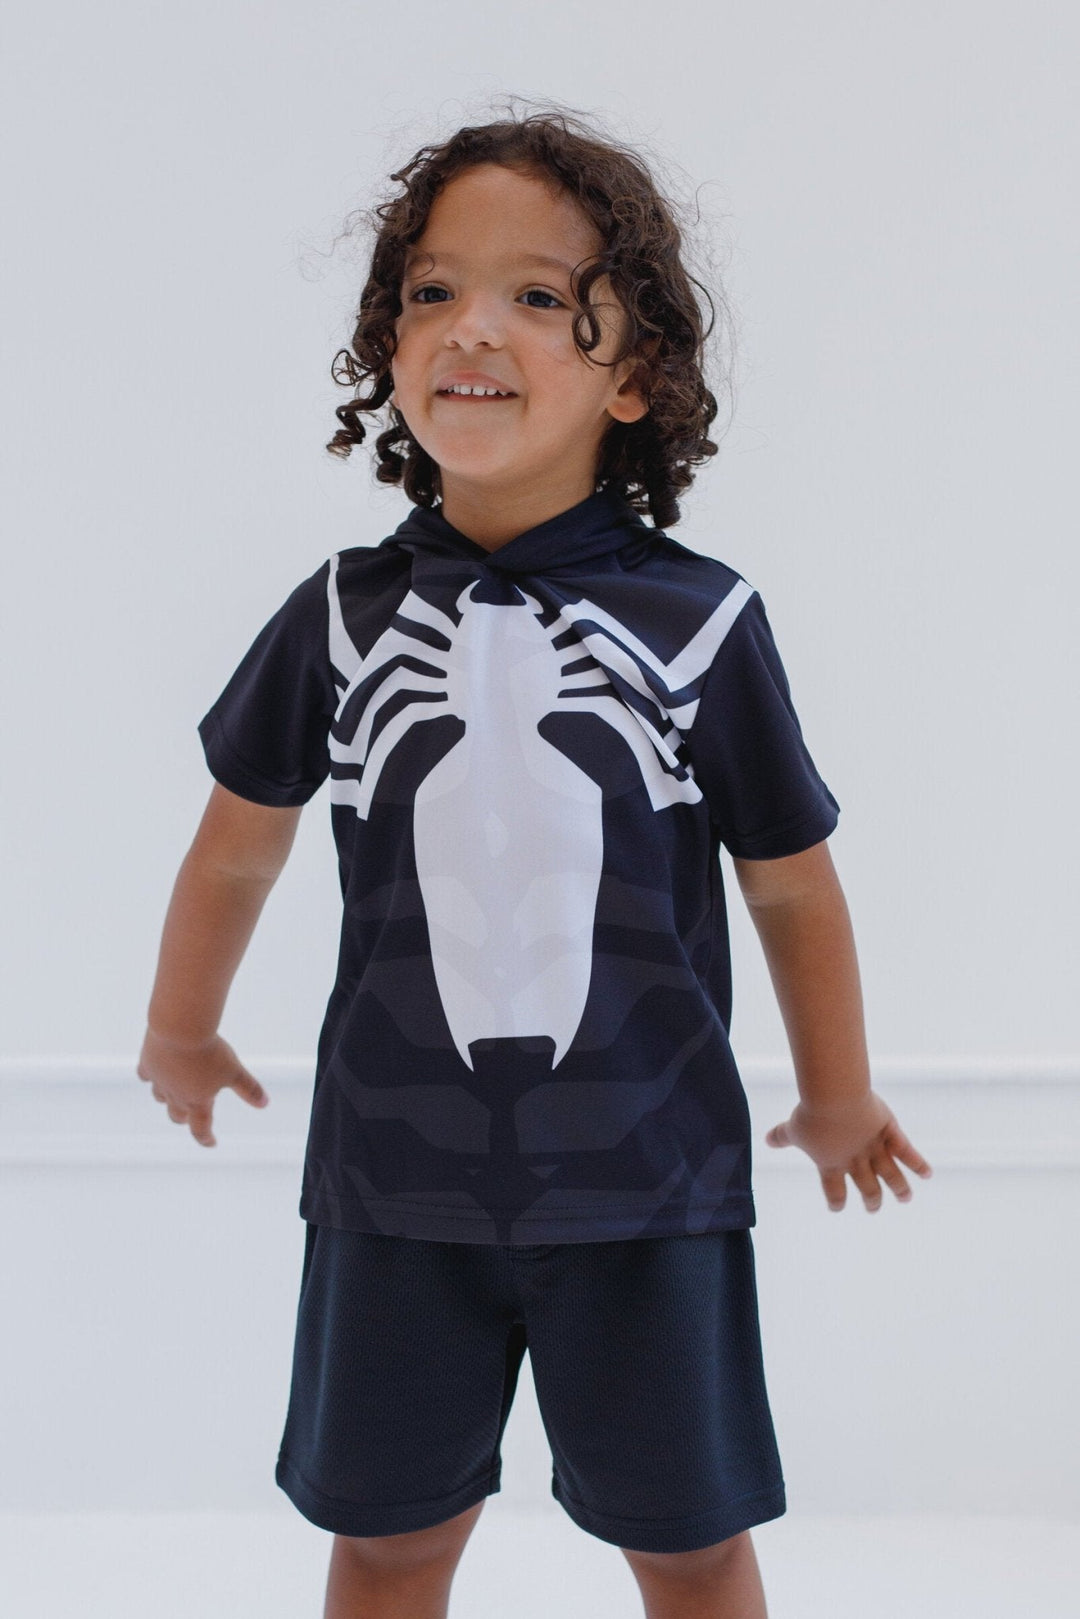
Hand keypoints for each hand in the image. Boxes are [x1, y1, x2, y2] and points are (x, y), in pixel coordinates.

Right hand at [136, 1028, 268, 1147]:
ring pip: (159, 1097)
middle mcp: (175, 1095)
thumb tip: (265, 1104)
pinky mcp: (148, 1062)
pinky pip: (146, 1075)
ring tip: (174, 1094)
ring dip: (167, 1099)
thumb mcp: (234, 1071)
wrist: (180, 1029)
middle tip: (192, 1118)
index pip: (200, 1128)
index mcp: (197, 1101)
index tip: (211, 1142)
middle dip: (185, 1118)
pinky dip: (151, 1076)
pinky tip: (155, 1072)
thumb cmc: (209, 1053)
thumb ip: (249, 1089)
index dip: (206, 1138)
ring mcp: (158, 1080)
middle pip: (177, 1115)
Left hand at [765, 1090, 931, 1211]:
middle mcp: (855, 1161)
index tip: (838, 1206)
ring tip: (905, 1198)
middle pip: (866, 1187)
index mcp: (831, 1163)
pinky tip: (927, 1174)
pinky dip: (918, 1163)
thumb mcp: (793, 1127)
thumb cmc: (811, 1114)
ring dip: (899, 1188)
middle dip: (871, 1199)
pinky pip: (905, 1150)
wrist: (834, 1098)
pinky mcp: (888, 1131)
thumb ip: (782, 1136)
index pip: (834, 1189)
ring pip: (890, 1174)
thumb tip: (766, 1140)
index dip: (836, 1200)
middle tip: (873, 1207)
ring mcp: (873, 1148)